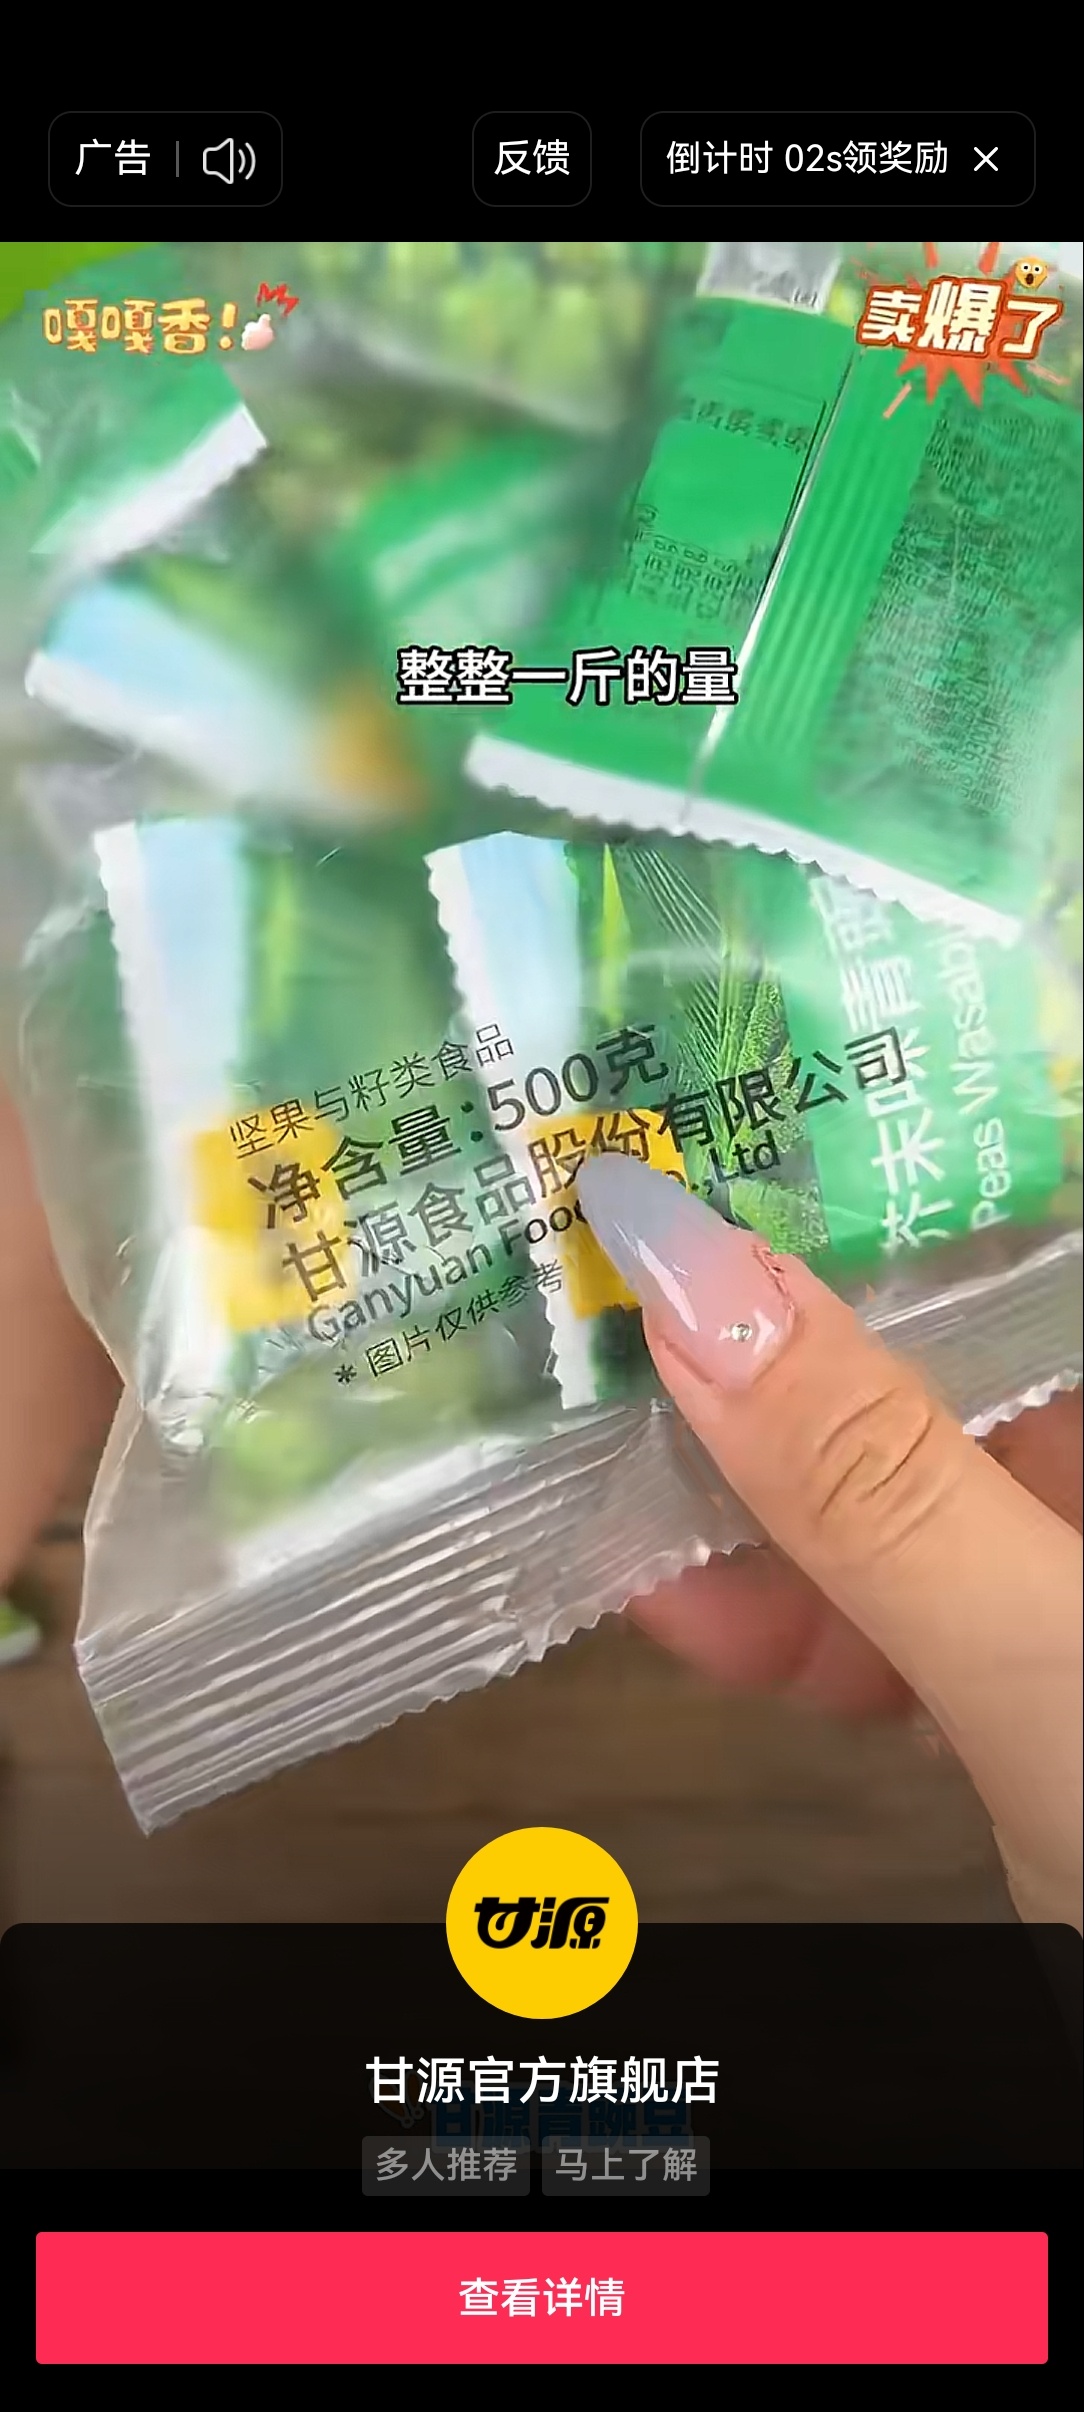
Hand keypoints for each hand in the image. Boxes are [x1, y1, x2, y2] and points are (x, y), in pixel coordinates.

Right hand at [580, 1156, 1082, 1929]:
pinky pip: (928, 1609)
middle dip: (791, 1321)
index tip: (736, 1099)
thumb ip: (875, 1484)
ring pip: (928, 1481)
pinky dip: (811, 1620)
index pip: (1047, 1202)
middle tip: (611, 1266)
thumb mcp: (1060, 1664)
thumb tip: (690, 1279)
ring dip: (765, 1492)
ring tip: (601, 1452)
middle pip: (973, 1334)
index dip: (905, 1139)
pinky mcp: (1065, 1681)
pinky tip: (685, 1613)